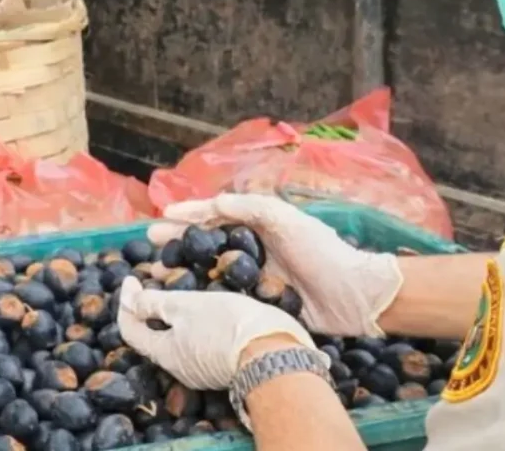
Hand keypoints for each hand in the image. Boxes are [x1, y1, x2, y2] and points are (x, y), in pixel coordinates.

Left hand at [117, 276, 319, 390]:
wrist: (277, 352)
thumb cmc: (226, 324)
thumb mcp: (185, 307)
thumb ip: (154, 303)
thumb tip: (128, 299)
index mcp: (165, 355)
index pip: (131, 331)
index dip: (126, 303)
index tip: (131, 278)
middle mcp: (181, 369)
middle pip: (154, 338)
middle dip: (150, 310)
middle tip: (156, 281)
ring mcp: (205, 370)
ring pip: (180, 340)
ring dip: (176, 316)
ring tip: (184, 289)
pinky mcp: (228, 366)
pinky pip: (202, 342)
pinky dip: (197, 324)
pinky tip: (210, 306)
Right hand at [149, 193, 402, 336]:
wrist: (355, 296)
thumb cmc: (323, 252)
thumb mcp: (287, 220)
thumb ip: (251, 207)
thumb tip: (214, 201)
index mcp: (259, 223)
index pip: (216, 214)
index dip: (189, 213)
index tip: (162, 215)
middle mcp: (253, 247)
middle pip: (207, 240)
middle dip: (177, 238)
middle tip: (149, 241)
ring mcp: (255, 276)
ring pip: (211, 268)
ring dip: (184, 267)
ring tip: (156, 270)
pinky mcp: (259, 302)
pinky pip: (225, 296)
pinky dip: (203, 295)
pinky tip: (183, 299)